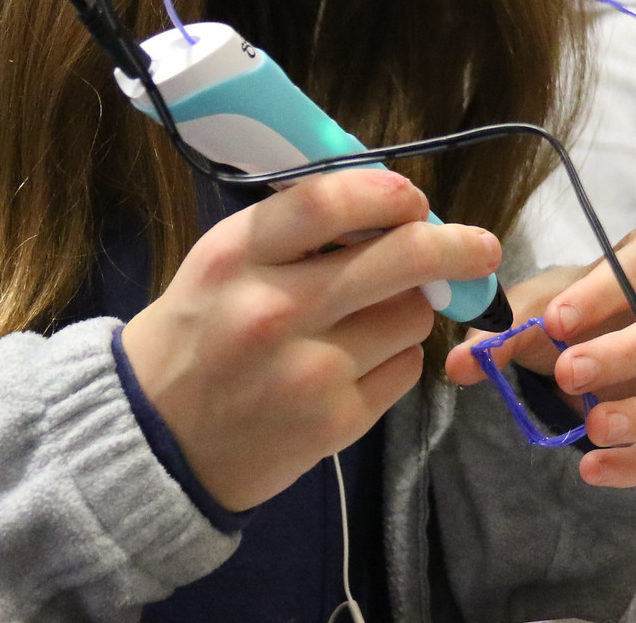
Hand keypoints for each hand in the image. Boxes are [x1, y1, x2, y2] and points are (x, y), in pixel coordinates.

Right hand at [119, 168, 501, 511]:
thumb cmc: (196, 334)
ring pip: (413, 316)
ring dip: (411, 308)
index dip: (389, 193)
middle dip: (455, 245)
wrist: (155, 442)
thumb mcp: (224, 262)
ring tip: (375, 316)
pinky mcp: (336, 423)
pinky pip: (404, 370)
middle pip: (403, 258)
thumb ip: (296, 232)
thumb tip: (392, 206)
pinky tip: (360, 360)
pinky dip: (396, 358)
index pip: (332, 201)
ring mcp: (310, 371)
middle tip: (479, 246)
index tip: (414, 199)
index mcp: (239, 256)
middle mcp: (276, 310)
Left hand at [444, 226, 635, 488]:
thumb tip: (460, 364)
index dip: (604, 292)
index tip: (556, 322)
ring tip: (591, 429)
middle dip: (626, 353)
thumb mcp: (538, 308)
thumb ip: (501, 329)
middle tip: (568, 374)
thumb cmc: (577, 309)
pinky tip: (596, 469)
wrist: (599, 342)